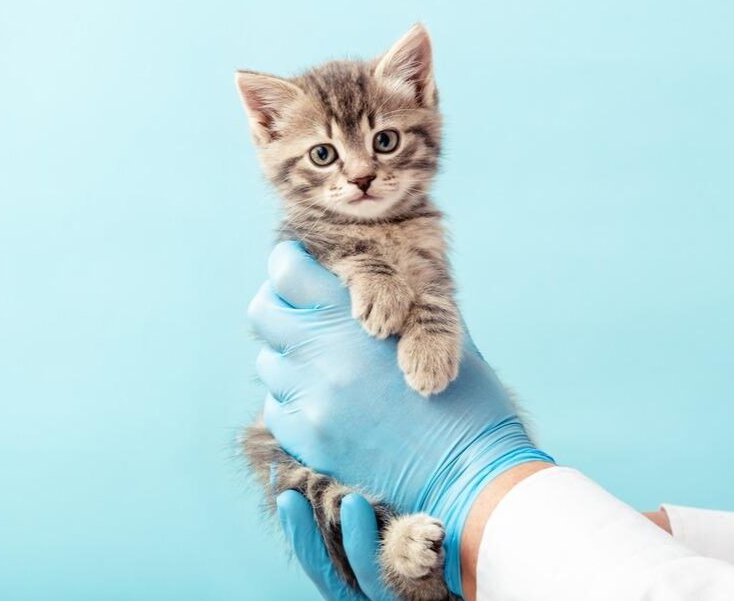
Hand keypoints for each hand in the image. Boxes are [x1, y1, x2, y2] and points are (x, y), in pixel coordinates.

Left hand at [250, 242, 553, 593]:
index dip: (290, 263)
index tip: (301, 266)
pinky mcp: (308, 439)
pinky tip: (327, 403)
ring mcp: (310, 399)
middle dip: (280, 305)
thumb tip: (366, 271)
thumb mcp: (439, 325)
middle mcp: (320, 352)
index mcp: (351, 314)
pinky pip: (276, 407)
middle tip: (305, 314)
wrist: (470, 470)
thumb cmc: (466, 393)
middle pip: (263, 312)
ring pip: (269, 361)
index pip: (284, 271)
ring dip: (289, 357)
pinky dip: (294, 401)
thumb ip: (397, 295)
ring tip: (325, 365)